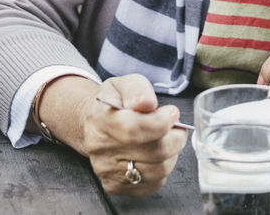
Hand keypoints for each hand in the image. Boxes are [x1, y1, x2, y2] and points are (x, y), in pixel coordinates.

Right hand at [47, 74, 187, 196]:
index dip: (160, 123)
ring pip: (157, 171)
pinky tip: (155, 156)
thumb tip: (147, 103)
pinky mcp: (115, 186)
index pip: (133, 129)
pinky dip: (162, 169)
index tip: (172, 113)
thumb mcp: (124, 84)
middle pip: (152, 152)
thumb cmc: (114, 103)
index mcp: (100, 119)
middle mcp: (101, 148)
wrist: (95, 124)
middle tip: (174, 126)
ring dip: (171, 154)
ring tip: (166, 140)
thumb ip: (137, 89)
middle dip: (174, 138)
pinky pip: (153, 184)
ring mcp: (107, 171)